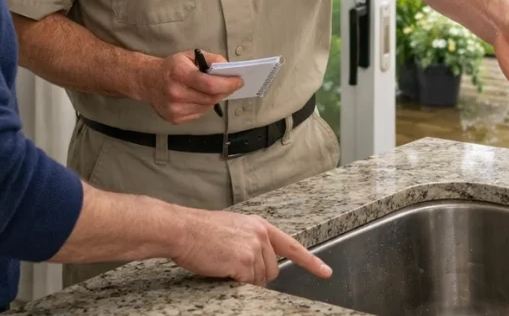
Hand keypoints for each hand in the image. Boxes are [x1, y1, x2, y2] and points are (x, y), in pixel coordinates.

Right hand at [137, 50, 241, 123]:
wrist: (148, 81)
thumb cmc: (172, 67)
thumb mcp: (190, 55)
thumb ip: (211, 59)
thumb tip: (228, 67)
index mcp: (179, 74)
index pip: (210, 84)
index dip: (228, 84)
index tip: (239, 81)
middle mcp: (176, 93)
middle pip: (211, 97)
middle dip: (225, 91)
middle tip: (231, 84)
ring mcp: (174, 109)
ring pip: (207, 107)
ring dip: (215, 98)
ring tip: (213, 89)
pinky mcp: (174, 119)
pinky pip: (199, 114)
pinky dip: (204, 106)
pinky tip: (199, 97)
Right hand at [170, 208, 332, 285]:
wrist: (183, 230)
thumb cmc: (201, 230)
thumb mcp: (233, 228)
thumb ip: (250, 241)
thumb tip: (257, 262)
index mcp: (259, 226)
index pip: (291, 246)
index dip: (310, 261)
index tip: (325, 272)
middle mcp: (260, 236)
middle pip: (272, 270)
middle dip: (257, 276)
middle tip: (234, 268)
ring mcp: (253, 249)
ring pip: (259, 280)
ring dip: (244, 279)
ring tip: (224, 264)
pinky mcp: (243, 262)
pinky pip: (247, 283)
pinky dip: (235, 282)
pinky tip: (223, 270)